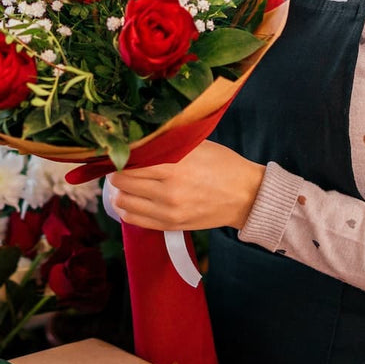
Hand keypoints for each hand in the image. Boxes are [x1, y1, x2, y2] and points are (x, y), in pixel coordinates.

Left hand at [109, 141, 265, 230]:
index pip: (128, 162)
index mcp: (173, 166)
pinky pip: (133, 219)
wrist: (246, 197)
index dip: (120, 155)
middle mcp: (167, 191)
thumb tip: (139, 138)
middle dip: (118, 172)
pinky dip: (128, 208)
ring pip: (123, 202)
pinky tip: (134, 199)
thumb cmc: (223, 165)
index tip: (120, 152)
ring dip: (121, 191)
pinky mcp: (170, 225)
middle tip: (122, 166)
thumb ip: (168, 143)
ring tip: (128, 183)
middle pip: (121, 181)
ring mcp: (168, 211)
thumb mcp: (197, 145)